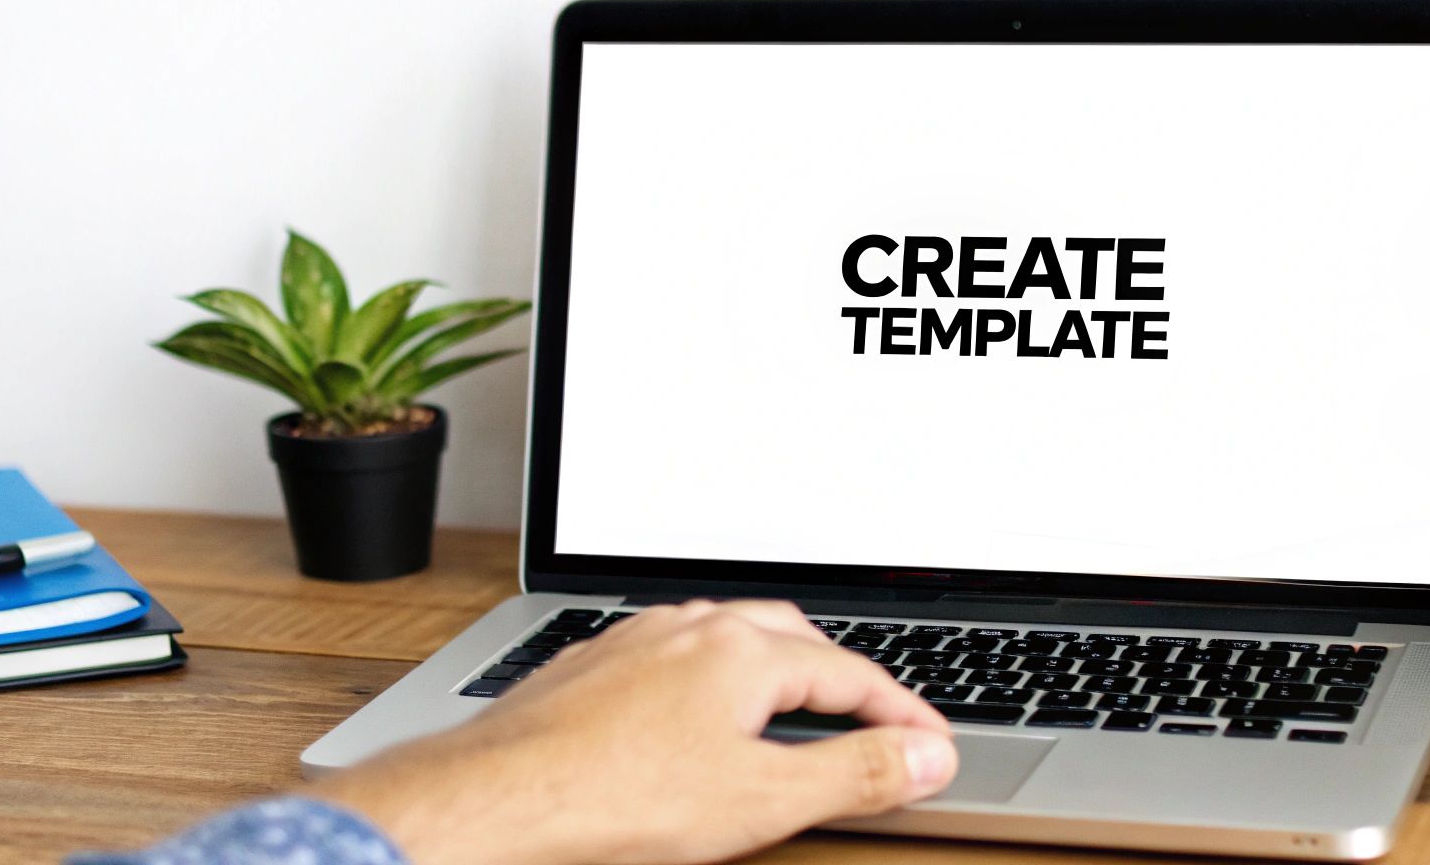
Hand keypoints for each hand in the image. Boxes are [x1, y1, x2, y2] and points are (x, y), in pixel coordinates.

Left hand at [311, 599, 957, 864]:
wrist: (498, 800)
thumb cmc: (617, 797)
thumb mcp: (764, 799)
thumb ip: (857, 774)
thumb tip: (928, 757)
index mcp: (741, 650)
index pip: (849, 672)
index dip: (901, 714)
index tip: (931, 746)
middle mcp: (687, 629)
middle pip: (788, 636)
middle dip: (837, 674)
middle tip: (872, 716)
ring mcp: (632, 641)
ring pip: (721, 636)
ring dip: (771, 667)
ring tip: (792, 707)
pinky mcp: (589, 666)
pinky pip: (667, 655)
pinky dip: (707, 678)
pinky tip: (694, 713)